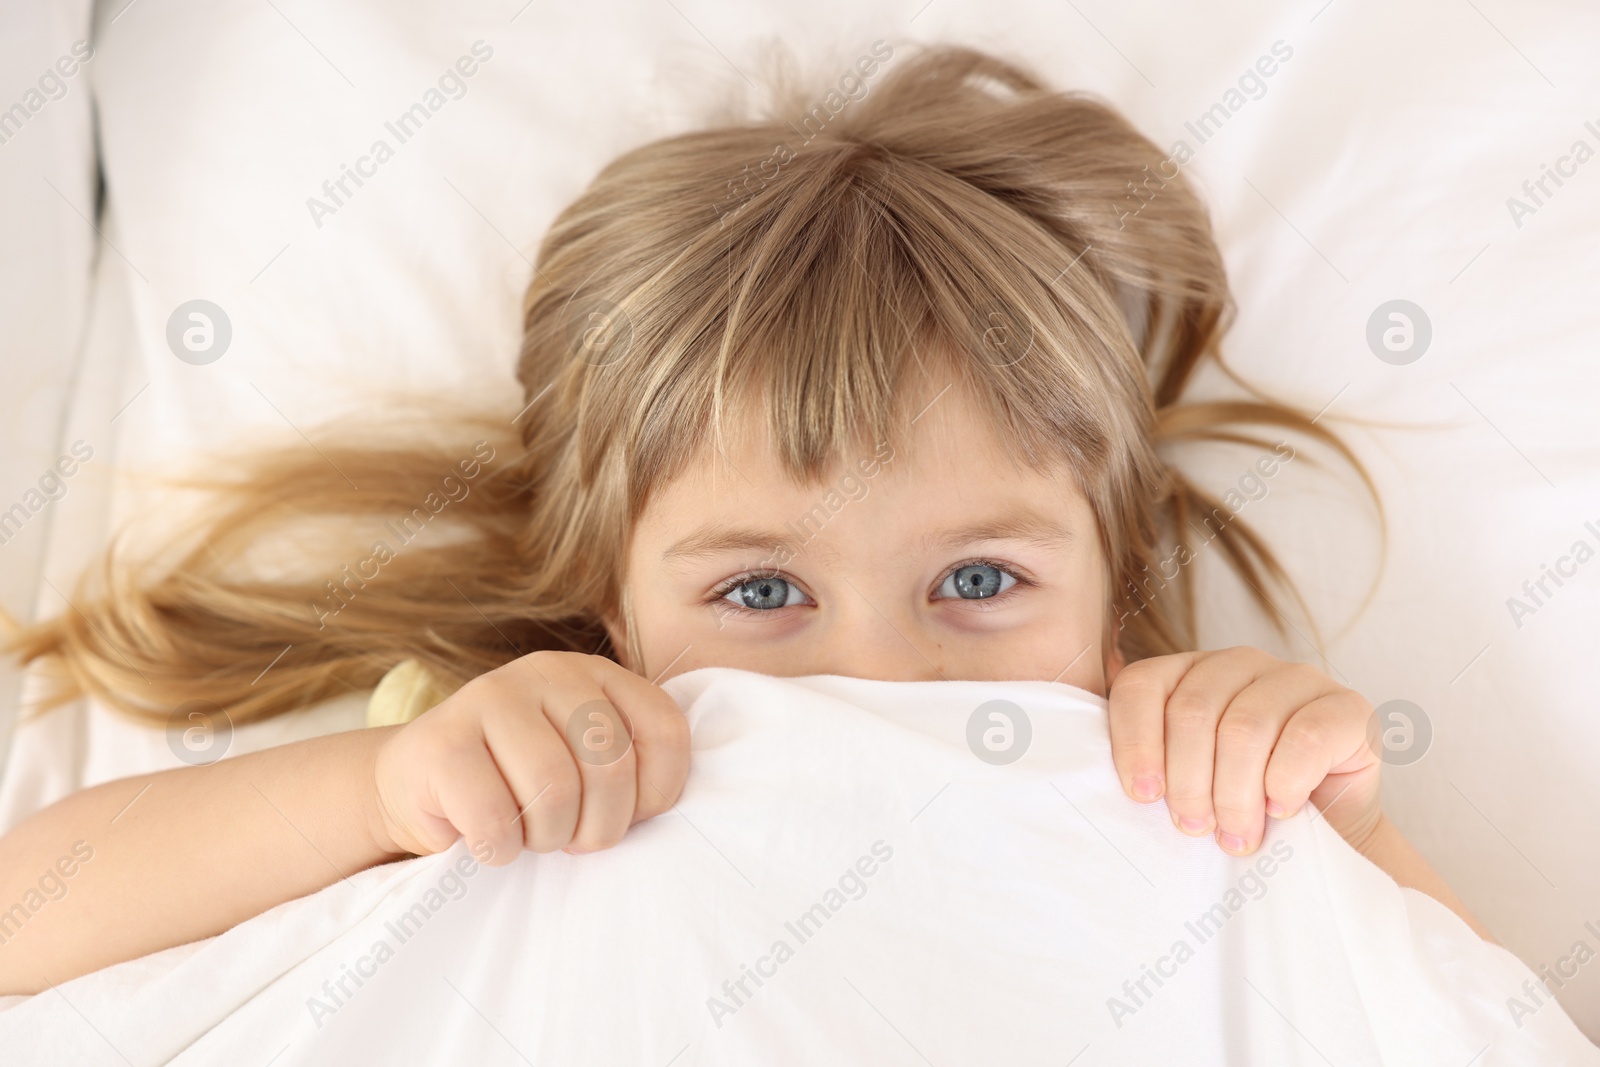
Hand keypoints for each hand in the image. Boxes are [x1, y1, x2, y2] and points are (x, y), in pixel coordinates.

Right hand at [370, 650, 690, 863]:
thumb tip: (663, 809)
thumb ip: (627, 767)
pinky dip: (499, 849)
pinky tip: (487, 840)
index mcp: (596, 674)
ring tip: (528, 836)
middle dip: (598, 827)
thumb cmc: (516, 784)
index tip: (625, 817)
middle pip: (611, 766)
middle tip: (570, 839)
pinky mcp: (441, 740)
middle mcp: (548, 671)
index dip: (655, 795)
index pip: (664, 732)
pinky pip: (496, 818)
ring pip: (555, 791)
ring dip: (546, 838)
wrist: (414, 784)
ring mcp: (491, 696)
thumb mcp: (583, 764)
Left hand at [1107, 647, 1381, 855]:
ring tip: (1234, 837)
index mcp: (1189, 672)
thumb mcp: (1182, 783)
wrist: (1324, 841)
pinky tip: (1281, 811)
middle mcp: (1240, 663)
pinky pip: (1303, 738)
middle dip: (1189, 782)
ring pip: (1245, 728)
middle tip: (1195, 830)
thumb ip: (1143, 762)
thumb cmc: (1238, 810)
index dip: (1135, 742)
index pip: (1142, 685)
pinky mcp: (1347, 707)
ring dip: (1235, 796)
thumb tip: (1085, 762)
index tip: (1141, 797)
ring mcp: (1298, 677)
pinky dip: (1283, 785)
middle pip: (1193, 711)